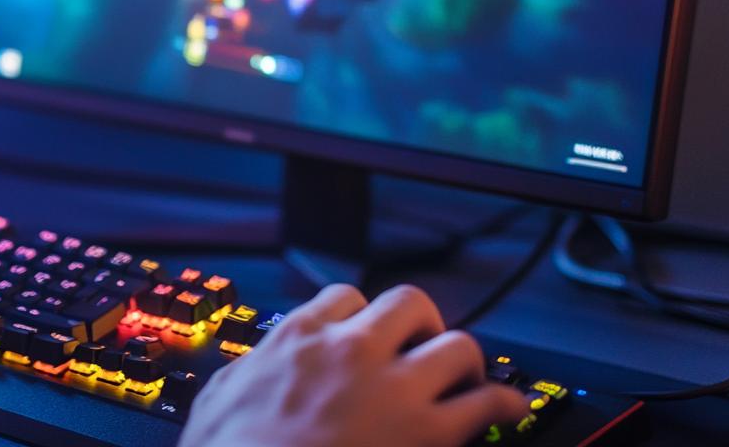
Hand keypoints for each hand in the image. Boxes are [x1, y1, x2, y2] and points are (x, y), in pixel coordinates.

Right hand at [179, 284, 527, 446]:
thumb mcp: (221, 398)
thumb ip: (247, 374)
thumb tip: (249, 374)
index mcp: (298, 339)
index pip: (344, 298)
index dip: (361, 317)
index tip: (365, 335)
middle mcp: (352, 351)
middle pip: (409, 303)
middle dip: (421, 325)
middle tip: (421, 349)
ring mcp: (393, 389)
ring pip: (457, 344)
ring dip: (463, 360)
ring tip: (464, 379)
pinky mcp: (426, 432)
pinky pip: (485, 403)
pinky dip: (503, 404)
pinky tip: (507, 410)